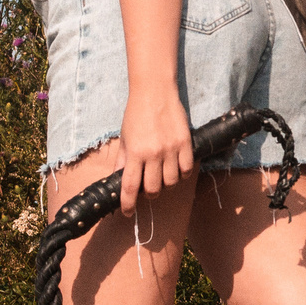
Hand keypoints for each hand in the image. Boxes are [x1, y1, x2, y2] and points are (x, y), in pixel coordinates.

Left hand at [118, 85, 194, 217]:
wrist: (155, 92)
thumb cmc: (136, 113)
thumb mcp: (124, 137)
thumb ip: (122, 160)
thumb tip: (118, 179)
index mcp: (134, 153)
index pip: (130, 188)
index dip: (128, 205)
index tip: (127, 212)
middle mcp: (153, 154)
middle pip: (153, 189)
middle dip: (150, 194)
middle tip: (148, 187)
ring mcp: (171, 150)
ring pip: (171, 182)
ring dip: (166, 184)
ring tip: (163, 176)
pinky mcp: (185, 144)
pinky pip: (187, 170)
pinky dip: (182, 174)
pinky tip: (177, 168)